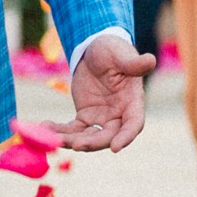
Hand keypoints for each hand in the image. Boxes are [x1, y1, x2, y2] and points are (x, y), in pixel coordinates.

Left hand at [53, 33, 154, 152]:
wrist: (94, 49)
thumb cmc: (112, 50)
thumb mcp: (121, 54)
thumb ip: (134, 62)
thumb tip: (151, 60)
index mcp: (132, 102)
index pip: (133, 124)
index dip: (126, 137)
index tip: (115, 148)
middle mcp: (119, 115)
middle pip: (108, 136)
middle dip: (93, 142)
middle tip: (76, 145)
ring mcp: (101, 118)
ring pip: (88, 136)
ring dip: (72, 141)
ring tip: (54, 139)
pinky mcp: (85, 117)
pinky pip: (72, 129)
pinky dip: (60, 131)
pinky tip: (44, 127)